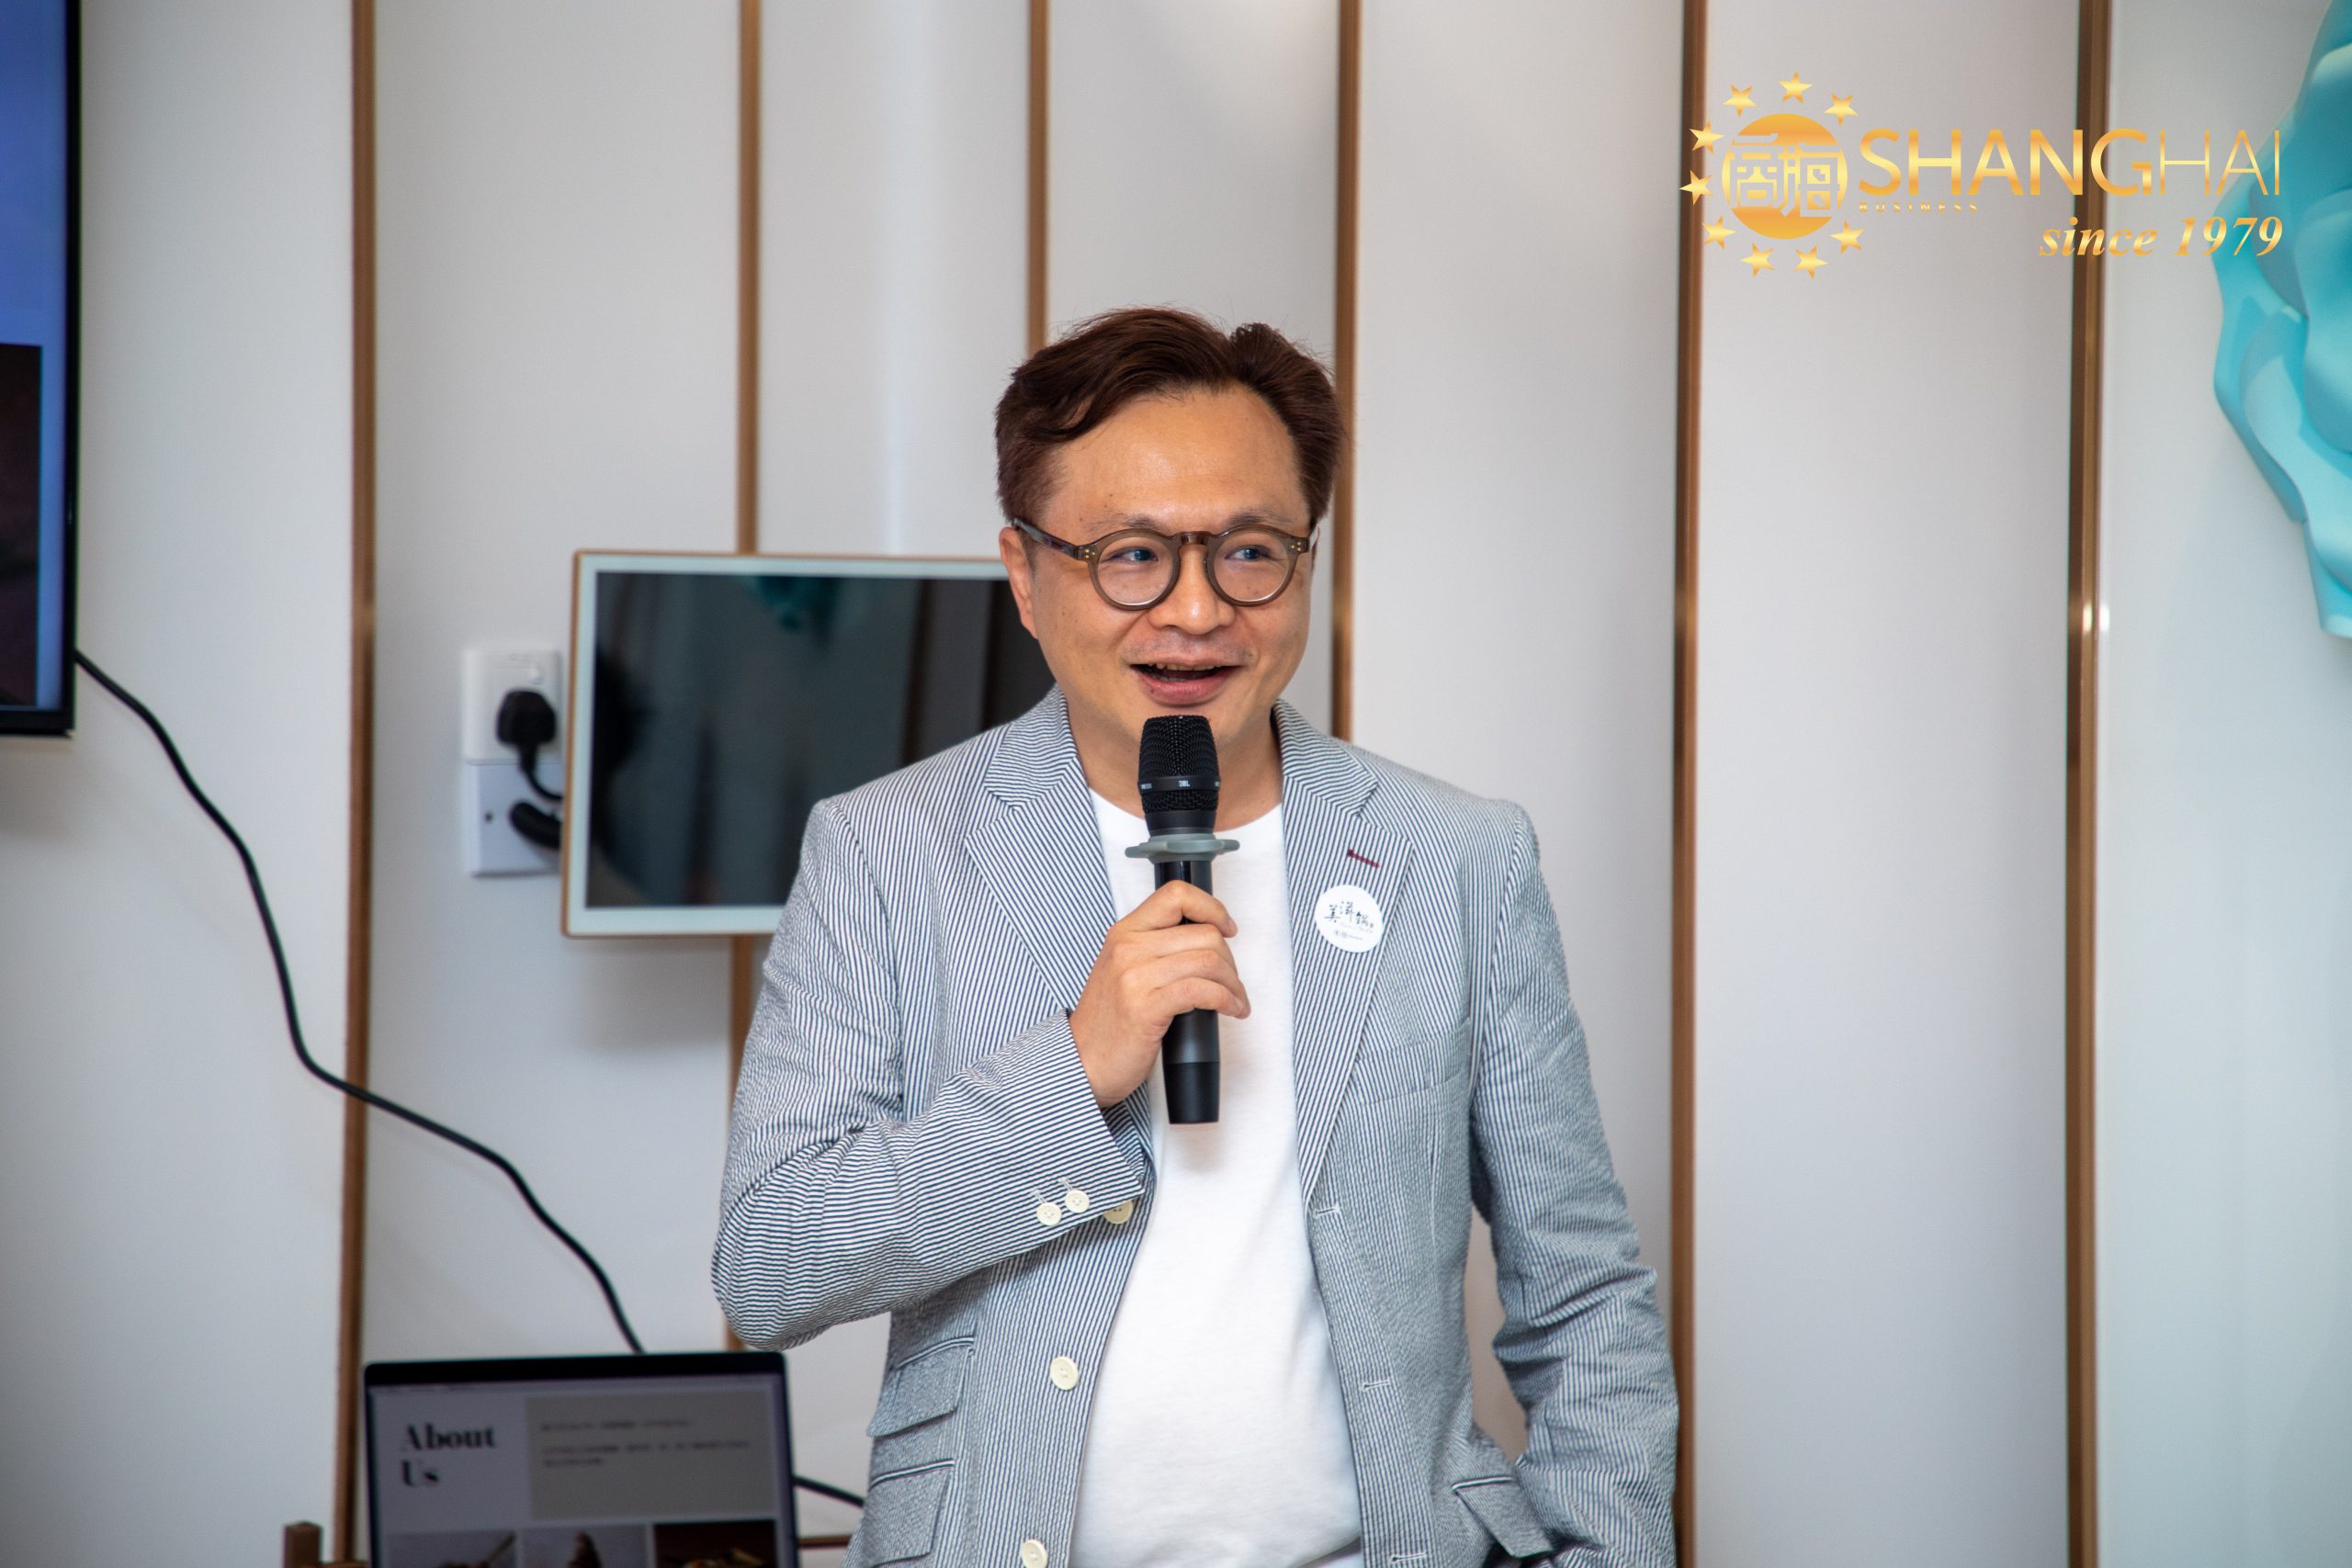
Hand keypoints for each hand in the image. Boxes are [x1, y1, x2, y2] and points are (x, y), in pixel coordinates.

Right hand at [1069, 879, 1248, 1106]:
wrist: (1083, 1062)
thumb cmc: (1108, 1022)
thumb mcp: (1123, 969)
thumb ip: (1154, 948)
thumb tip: (1205, 940)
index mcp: (1124, 932)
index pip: (1176, 895)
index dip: (1211, 908)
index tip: (1227, 928)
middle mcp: (1128, 948)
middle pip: (1203, 933)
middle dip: (1230, 960)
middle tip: (1232, 981)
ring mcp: (1134, 977)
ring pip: (1208, 961)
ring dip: (1233, 984)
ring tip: (1236, 1000)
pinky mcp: (1145, 1008)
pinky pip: (1201, 990)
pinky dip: (1226, 999)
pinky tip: (1231, 1009)